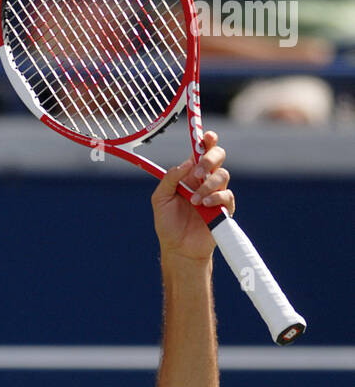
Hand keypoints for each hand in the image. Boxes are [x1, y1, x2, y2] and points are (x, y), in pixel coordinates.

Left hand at [151, 132, 234, 263]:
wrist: (178, 249)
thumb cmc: (168, 224)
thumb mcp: (160, 199)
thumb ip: (170, 179)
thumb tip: (187, 163)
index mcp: (190, 174)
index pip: (202, 151)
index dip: (207, 140)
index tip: (206, 137)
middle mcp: (205, 180)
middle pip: (218, 156)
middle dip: (210, 158)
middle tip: (198, 172)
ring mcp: (216, 193)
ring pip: (223, 175)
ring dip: (208, 184)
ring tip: (194, 200)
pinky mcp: (224, 208)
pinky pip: (227, 195)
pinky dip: (215, 197)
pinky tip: (204, 205)